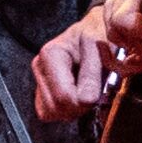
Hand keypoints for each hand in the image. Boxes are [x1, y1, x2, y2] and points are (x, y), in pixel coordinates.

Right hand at [33, 5, 114, 120]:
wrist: (99, 29)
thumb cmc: (101, 36)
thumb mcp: (101, 49)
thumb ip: (92, 75)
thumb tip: (85, 100)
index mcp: (50, 54)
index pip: (63, 96)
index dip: (85, 101)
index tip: (100, 93)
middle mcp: (40, 67)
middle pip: (54, 107)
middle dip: (78, 107)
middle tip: (95, 95)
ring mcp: (39, 79)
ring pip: (48, 113)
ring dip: (71, 110)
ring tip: (86, 94)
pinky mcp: (42, 89)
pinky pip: (48, 112)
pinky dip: (65, 110)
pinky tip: (78, 96)